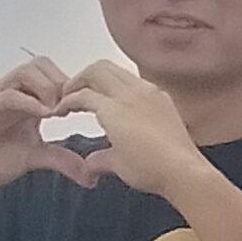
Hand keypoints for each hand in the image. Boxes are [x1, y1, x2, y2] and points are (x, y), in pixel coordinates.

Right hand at [0, 58, 108, 191]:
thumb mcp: (35, 158)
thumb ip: (62, 160)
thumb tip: (91, 176)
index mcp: (29, 100)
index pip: (54, 75)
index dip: (74, 87)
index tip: (86, 109)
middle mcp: (14, 93)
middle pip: (41, 64)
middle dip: (62, 82)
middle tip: (70, 108)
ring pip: (25, 71)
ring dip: (47, 87)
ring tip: (56, 112)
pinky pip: (7, 94)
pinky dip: (28, 101)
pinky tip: (43, 115)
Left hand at [59, 59, 213, 202]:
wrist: (182, 173)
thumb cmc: (168, 168)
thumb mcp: (137, 156)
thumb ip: (108, 157)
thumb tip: (92, 165)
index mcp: (154, 98)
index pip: (121, 79)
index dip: (100, 86)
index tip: (87, 100)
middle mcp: (143, 90)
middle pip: (105, 67)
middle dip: (83, 77)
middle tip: (69, 94)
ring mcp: (130, 96)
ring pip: (95, 72)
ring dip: (75, 83)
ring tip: (62, 101)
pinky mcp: (114, 108)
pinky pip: (83, 95)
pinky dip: (68, 100)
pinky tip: (59, 112)